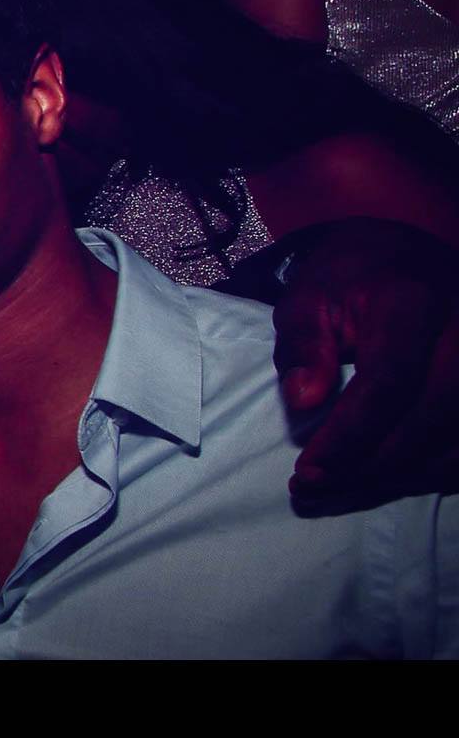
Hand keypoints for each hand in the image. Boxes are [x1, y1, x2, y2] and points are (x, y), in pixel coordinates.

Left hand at [274, 218, 458, 510]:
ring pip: (454, 443)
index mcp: (412, 304)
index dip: (349, 434)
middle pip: (429, 420)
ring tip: (334, 491)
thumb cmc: (350, 280)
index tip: (307, 469)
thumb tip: (302, 401)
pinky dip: (427, 472)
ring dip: (395, 478)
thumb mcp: (308, 297)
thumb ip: (302, 345)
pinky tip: (380, 479)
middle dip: (368, 466)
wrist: (409, 255)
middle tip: (311, 487)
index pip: (389, 382)